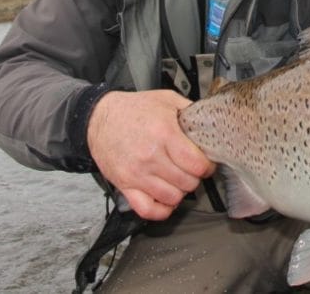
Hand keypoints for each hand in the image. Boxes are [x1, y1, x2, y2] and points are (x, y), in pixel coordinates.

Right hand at [86, 90, 215, 220]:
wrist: (98, 118)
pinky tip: (165, 199)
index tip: (205, 163)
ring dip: (180, 192)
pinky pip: (148, 210)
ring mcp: (136, 174)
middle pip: (187, 183)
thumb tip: (210, 122)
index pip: (197, 164)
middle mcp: (150, 156)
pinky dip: (161, 210)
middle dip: (194, 177)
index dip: (207, 166)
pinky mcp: (125, 185)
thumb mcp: (166, 100)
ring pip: (172, 198)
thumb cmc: (133, 109)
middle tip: (191, 170)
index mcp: (164, 133)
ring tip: (178, 180)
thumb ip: (190, 111)